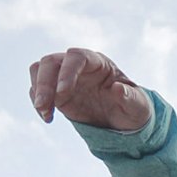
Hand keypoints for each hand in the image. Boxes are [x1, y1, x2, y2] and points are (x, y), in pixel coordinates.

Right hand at [29, 48, 151, 134]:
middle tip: (44, 106)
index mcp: (98, 62)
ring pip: (40, 70)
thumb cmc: (133, 108)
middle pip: (51, 61)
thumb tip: (118, 89)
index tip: (63, 92)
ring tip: (45, 112)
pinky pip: (38, 89)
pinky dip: (38, 102)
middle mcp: (78, 66)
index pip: (76, 56)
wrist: (124, 120)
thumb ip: (130, 97)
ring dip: (37, 90)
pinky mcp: (56, 92)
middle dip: (44, 82)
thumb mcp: (138, 106)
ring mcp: (64, 77)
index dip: (67, 72)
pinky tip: (48, 118)